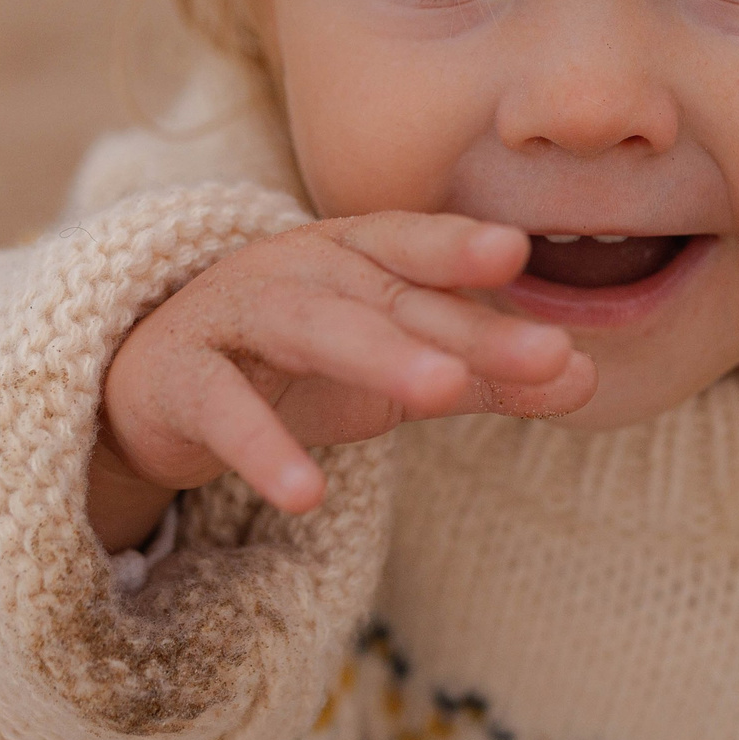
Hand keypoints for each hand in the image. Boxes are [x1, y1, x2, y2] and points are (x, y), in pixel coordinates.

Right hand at [85, 212, 594, 549]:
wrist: (152, 388)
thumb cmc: (291, 364)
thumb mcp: (390, 367)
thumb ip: (480, 371)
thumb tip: (585, 376)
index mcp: (350, 256)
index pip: (412, 246)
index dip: (461, 247)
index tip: (519, 254)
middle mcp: (294, 269)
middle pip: (381, 292)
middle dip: (458, 322)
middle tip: (538, 353)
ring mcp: (231, 316)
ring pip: (307, 327)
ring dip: (377, 355)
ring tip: (442, 394)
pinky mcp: (179, 378)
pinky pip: (221, 408)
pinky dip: (261, 449)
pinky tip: (304, 493)